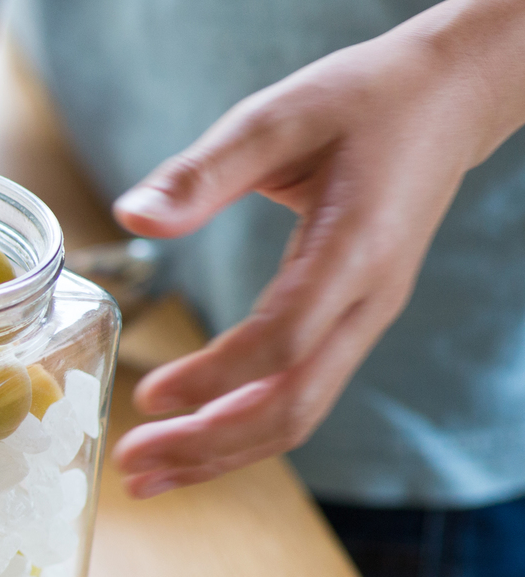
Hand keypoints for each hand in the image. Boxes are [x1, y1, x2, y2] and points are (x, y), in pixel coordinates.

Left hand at [112, 0, 524, 497]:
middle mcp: (369, 300)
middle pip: (293, 404)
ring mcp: (365, 319)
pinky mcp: (350, 323)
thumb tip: (133, 216)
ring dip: (221, 452)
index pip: (284, 338)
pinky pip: (299, 395)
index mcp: (355, 250)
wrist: (445, 100)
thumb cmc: (360, 100)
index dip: (215, 375)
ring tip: (147, 476)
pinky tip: (188, 441)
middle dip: (209, 443)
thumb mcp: (277, 117)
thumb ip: (204, 171)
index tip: (148, 395)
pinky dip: (241, 429)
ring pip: (298, 414)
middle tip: (131, 464)